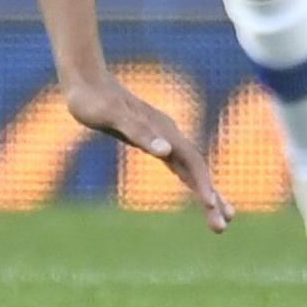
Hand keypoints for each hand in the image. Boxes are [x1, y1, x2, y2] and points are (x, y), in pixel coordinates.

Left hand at [65, 73, 231, 233]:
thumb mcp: (111, 117)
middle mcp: (168, 133)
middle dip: (212, 196)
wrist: (84, 80)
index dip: (203, 184)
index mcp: (163, 129)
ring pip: (190, 167)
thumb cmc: (93, 100)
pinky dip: (189, 179)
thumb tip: (166, 151)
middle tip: (222, 226)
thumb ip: (139, 133)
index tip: (212, 206)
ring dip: (205, 191)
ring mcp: (161, 136)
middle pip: (197, 168)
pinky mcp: (150, 139)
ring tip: (219, 217)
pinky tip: (194, 188)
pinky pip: (177, 163)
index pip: (192, 162)